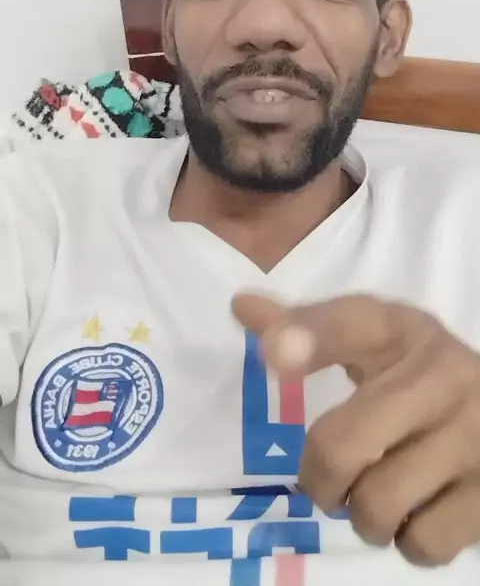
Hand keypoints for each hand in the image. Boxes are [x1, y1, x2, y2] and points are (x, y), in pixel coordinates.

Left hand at [233, 293, 479, 565]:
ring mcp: (473, 438)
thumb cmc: (422, 372)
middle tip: (333, 480)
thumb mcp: (376, 339)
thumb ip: (310, 329)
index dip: (309, 337)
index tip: (274, 351)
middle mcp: (442, 377)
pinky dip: (407, 541)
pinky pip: (421, 543)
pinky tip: (417, 511)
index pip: (351, 323)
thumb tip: (240, 306)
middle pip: (339, 447)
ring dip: (363, 516)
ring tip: (378, 494)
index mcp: (403, 331)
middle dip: (321, 479)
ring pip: (377, 505)